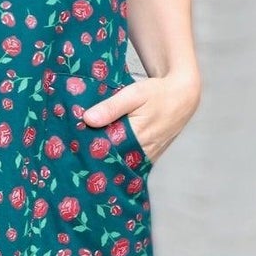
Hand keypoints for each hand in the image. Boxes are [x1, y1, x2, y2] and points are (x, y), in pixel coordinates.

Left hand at [78, 71, 200, 167]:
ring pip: (122, 162)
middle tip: (73, 152)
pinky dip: (119, 157)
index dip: (89, 150)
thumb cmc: (158, 93)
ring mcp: (148, 156)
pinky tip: (104, 152)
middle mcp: (143, 152)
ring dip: (107, 158)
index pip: (106, 151)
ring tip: (84, 154)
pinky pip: (131, 161)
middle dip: (95, 157)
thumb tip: (88, 119)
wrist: (183, 96)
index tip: (72, 147)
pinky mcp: (150, 156)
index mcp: (137, 137)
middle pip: (113, 160)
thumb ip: (111, 107)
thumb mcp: (134, 94)